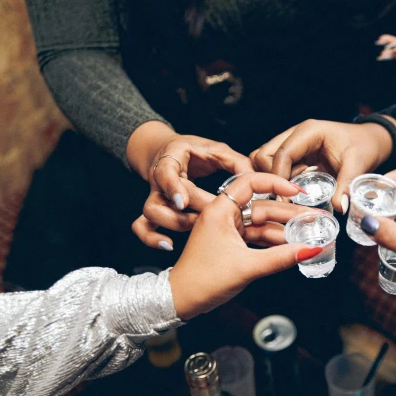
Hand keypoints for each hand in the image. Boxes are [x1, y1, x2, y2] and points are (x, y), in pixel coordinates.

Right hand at [127, 122, 254, 249]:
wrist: (172, 151)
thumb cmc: (198, 151)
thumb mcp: (218, 150)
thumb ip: (236, 163)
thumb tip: (254, 180)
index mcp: (172, 159)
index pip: (166, 173)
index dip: (173, 188)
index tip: (183, 202)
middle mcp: (158, 178)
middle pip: (163, 199)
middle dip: (187, 214)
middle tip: (211, 221)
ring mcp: (154, 195)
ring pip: (150, 214)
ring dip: (173, 225)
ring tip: (196, 231)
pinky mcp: (154, 209)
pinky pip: (142, 226)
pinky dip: (151, 238)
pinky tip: (169, 245)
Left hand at [168, 172, 323, 319]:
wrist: (180, 301)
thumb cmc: (202, 280)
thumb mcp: (246, 267)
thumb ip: (281, 258)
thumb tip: (311, 250)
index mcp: (220, 210)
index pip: (250, 183)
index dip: (276, 184)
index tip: (297, 191)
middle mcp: (224, 216)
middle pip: (264, 206)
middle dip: (291, 213)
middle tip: (317, 217)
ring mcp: (229, 230)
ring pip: (264, 224)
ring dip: (287, 230)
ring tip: (312, 233)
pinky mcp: (232, 244)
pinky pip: (259, 237)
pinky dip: (276, 242)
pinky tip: (295, 246)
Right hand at [250, 118, 395, 213]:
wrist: (371, 140)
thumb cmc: (365, 146)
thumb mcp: (358, 165)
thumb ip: (347, 185)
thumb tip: (339, 208)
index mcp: (309, 132)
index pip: (282, 153)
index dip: (279, 177)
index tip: (285, 200)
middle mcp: (295, 135)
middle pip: (263, 154)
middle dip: (270, 178)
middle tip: (286, 198)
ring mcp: (292, 144)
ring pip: (263, 160)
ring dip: (272, 179)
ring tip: (291, 194)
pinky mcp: (293, 154)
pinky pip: (274, 167)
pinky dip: (279, 181)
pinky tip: (295, 192)